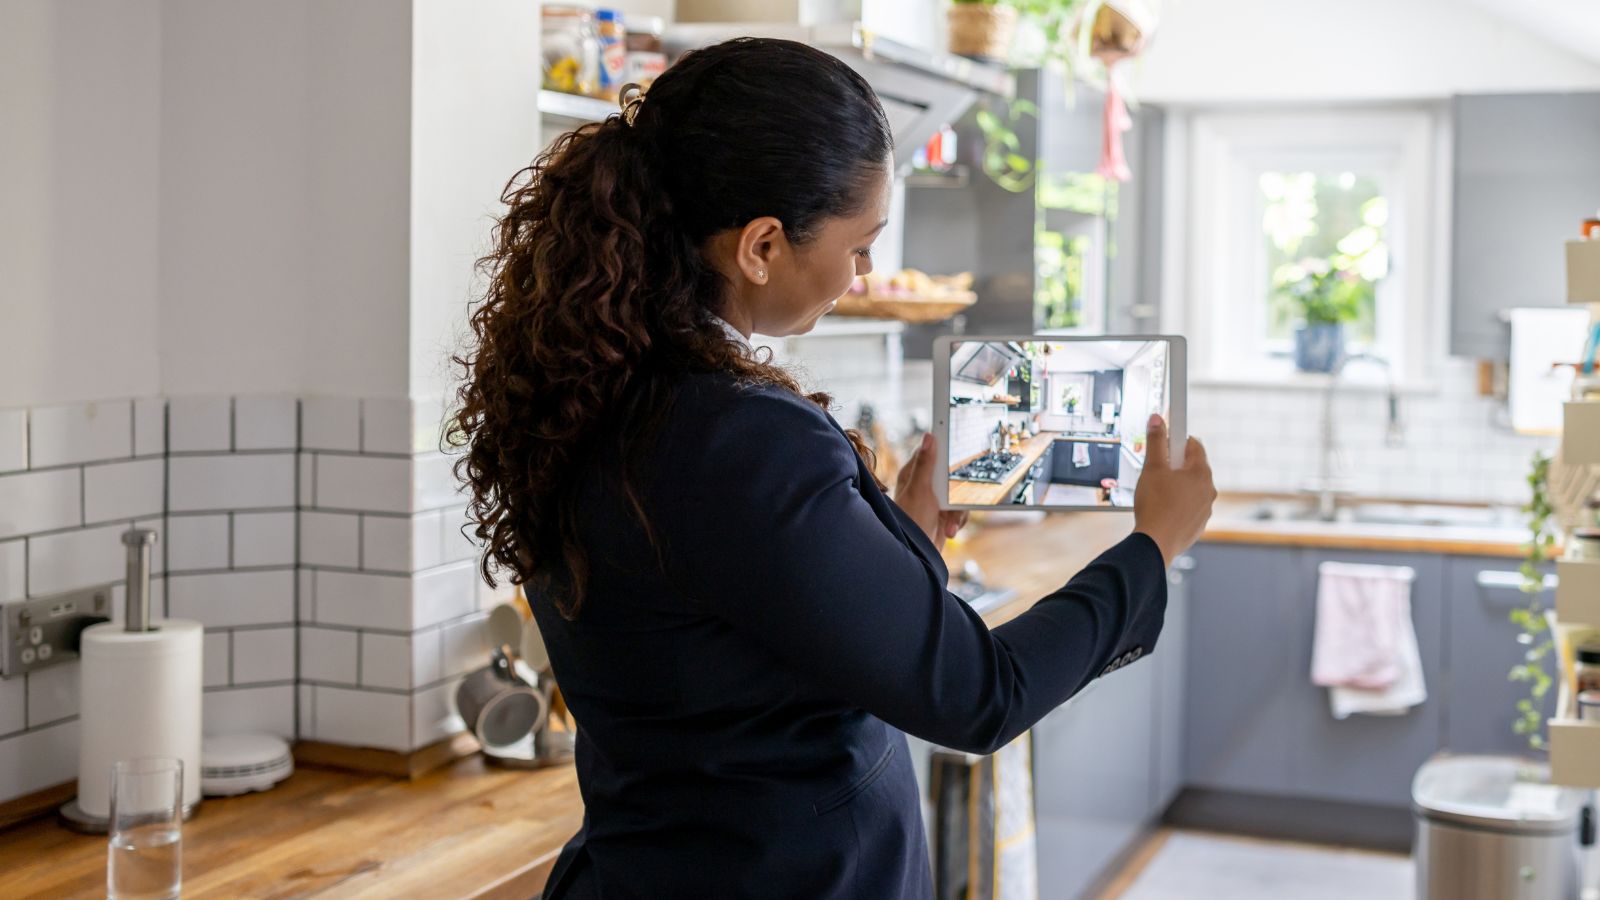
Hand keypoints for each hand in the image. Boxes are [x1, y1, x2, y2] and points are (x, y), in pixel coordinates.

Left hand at [893, 432, 968, 549]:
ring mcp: (934, 500)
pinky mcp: (943, 514)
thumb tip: (929, 436)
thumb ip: (926, 464)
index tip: (957, 433)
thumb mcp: (919, 491)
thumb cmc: (910, 523)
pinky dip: (958, 521)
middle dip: (956, 492)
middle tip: (951, 504)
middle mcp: (923, 485)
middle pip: (951, 474)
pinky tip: (950, 530)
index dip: (944, 445)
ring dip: (957, 512)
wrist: (917, 559)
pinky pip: (960, 510)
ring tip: (949, 525)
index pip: (931, 452)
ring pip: (959, 494)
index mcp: (913, 474)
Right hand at [1133, 414, 1215, 567]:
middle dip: (1176, 465)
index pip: (1194, 445)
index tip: (1167, 441)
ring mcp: (1206, 508)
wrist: (1156, 542)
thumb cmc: (1155, 505)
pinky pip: (1189, 507)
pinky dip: (1178, 504)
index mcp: (1201, 473)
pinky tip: (1162, 509)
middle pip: (1193, 467)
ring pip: (1192, 488)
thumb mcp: (1152, 468)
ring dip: (1177, 486)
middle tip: (1157, 470)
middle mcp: (1209, 490)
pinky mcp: (1199, 524)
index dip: (1178, 440)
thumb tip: (1157, 420)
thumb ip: (1156, 442)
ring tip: (1157, 493)